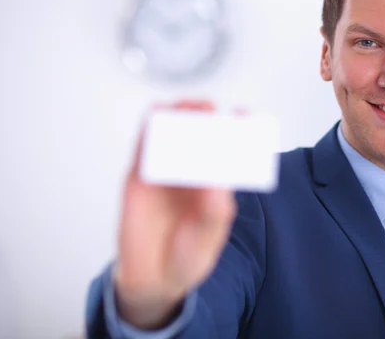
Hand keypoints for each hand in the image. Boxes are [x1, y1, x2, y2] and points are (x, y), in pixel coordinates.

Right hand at [113, 100, 236, 328]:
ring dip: (178, 114)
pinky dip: (149, 127)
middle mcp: (193, 171)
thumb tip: (218, 178)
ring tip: (185, 108)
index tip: (244, 116)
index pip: (230, 148)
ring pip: (171, 133)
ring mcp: (166, 170)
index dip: (238, 129)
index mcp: (217, 182)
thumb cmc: (188, 254)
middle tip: (209, 110)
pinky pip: (144, 145)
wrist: (153, 276)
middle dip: (205, 116)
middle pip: (200, 133)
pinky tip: (156, 115)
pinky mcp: (140, 175)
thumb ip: (213, 208)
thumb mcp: (209, 234)